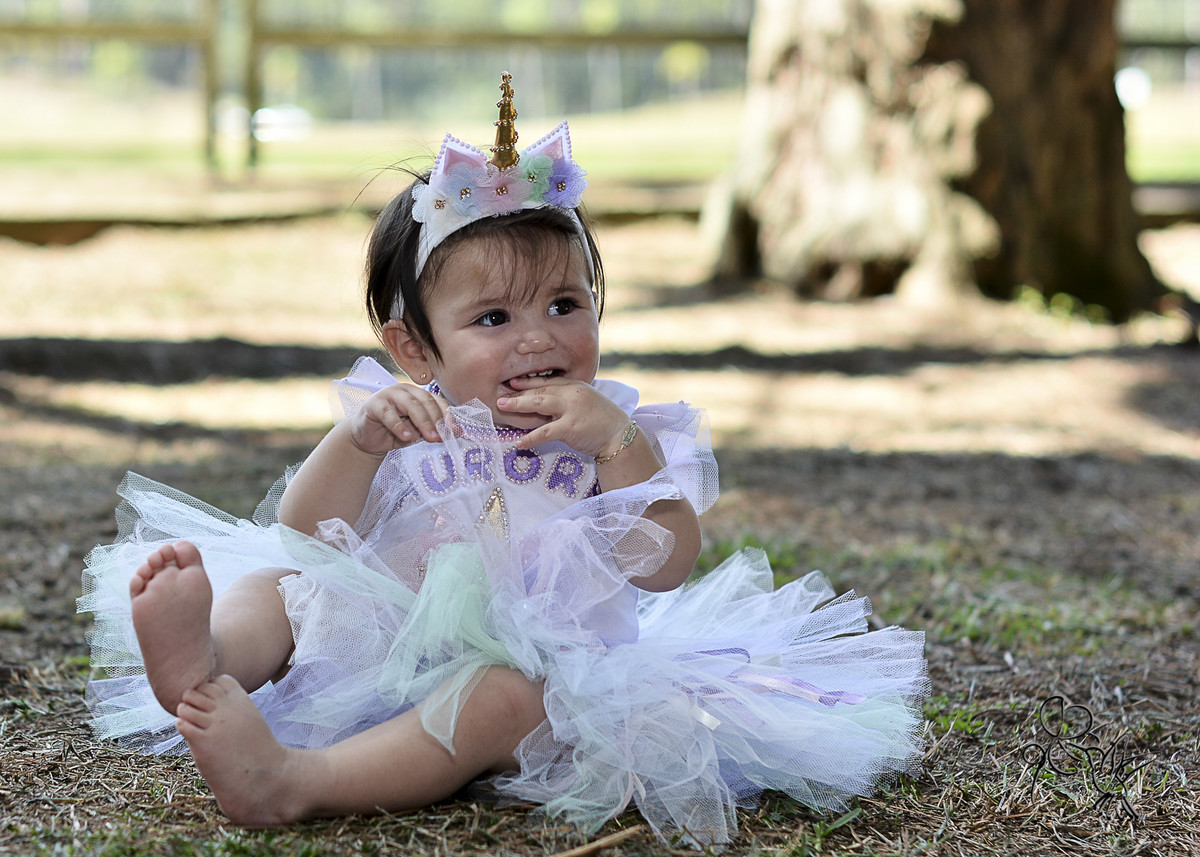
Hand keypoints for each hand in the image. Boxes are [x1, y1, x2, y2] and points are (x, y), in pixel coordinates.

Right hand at [347, 384, 448, 454]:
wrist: (368, 439)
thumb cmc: (394, 433)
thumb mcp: (417, 433)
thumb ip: (433, 430)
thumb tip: (455, 433)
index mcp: (418, 394)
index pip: (437, 401)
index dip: (447, 416)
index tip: (455, 432)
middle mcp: (405, 390)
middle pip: (425, 401)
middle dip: (435, 420)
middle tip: (441, 437)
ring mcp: (388, 394)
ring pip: (409, 404)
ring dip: (422, 422)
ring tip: (429, 437)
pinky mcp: (374, 404)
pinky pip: (388, 414)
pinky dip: (399, 425)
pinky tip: (407, 436)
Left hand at [497, 377, 629, 457]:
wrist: (619, 435)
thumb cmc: (602, 421)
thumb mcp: (585, 403)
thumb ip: (567, 401)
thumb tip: (544, 404)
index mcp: (575, 386)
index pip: (547, 382)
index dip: (528, 382)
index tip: (512, 383)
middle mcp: (572, 393)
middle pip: (540, 390)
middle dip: (518, 393)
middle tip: (500, 396)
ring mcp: (571, 409)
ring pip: (540, 404)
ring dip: (519, 405)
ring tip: (502, 408)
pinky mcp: (571, 427)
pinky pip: (545, 432)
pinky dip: (531, 437)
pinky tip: (520, 442)